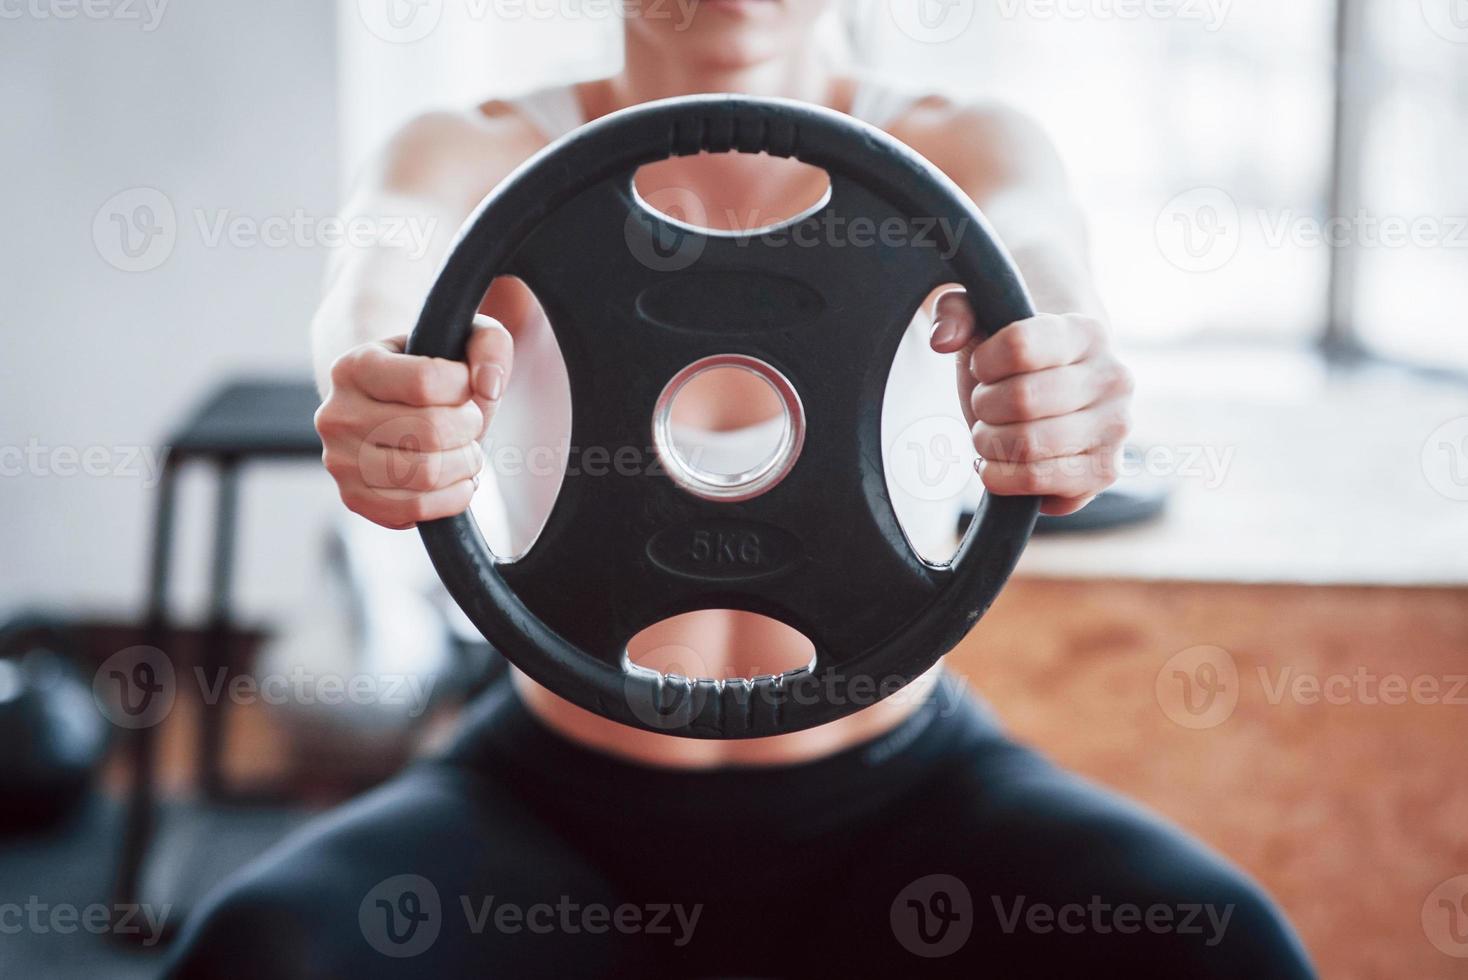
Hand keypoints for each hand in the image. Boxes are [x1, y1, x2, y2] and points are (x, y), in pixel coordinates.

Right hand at [315, 314, 512, 528]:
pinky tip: (455, 478)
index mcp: (355, 366)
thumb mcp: (460, 342)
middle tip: (469, 423)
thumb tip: (488, 386)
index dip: (464, 386)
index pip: (427, 380)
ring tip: (464, 450)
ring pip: (426, 475)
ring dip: (465, 464)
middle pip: (431, 431)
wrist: (385, 406)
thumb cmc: (430, 375)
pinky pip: (417, 510)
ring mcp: (340, 461)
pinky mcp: (354, 498)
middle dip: (469, 428)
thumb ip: (489, 345)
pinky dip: (452, 497)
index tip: (465, 386)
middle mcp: (337, 414)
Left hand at [929, 293, 1133, 515]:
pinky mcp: (1102, 472)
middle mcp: (1113, 378)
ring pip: (1028, 445)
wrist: (1063, 384)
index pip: (1021, 346)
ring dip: (989, 443)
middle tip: (984, 404)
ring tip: (991, 433)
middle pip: (1021, 400)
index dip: (984, 361)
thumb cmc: (1016, 356)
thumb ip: (955, 311)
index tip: (981, 365)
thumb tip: (943, 340)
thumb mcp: (985, 319)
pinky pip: (1038, 482)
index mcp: (1087, 331)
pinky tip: (999, 463)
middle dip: (984, 405)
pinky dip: (1002, 477)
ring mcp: (1114, 429)